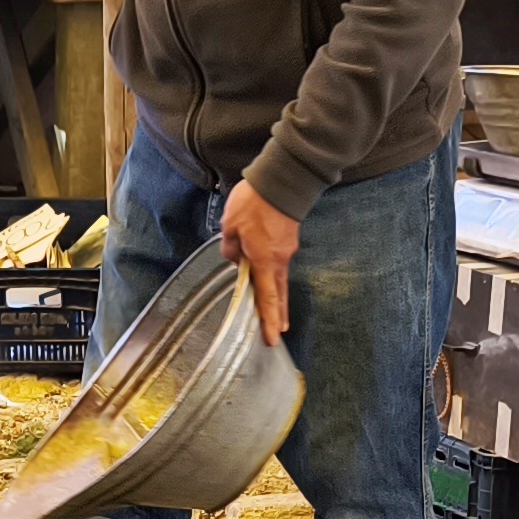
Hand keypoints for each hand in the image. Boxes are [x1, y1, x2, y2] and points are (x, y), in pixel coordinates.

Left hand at [222, 181, 302, 344]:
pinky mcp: (288, 239)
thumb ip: (229, 248)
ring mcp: (286, 249)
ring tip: (275, 310)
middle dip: (277, 314)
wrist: (281, 180)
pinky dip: (274, 272)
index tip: (273, 338)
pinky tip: (267, 271)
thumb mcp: (230, 225)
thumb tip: (234, 260)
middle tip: (279, 331)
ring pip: (280, 277)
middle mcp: (279, 259)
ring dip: (276, 294)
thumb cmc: (254, 202)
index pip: (267, 297)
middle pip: (278, 293)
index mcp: (264, 260)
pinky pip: (279, 261)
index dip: (269, 319)